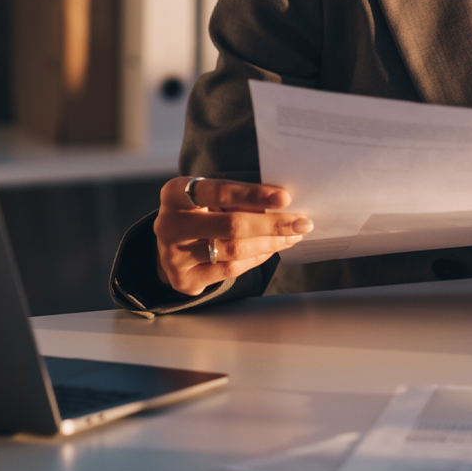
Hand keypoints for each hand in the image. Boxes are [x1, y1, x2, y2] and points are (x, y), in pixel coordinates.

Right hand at [154, 177, 311, 295]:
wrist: (172, 245)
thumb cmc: (202, 212)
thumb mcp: (212, 198)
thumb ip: (239, 199)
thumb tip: (284, 206)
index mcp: (176, 193)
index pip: (220, 191)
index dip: (254, 194)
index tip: (285, 197)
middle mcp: (169, 223)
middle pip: (231, 225)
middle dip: (273, 224)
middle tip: (302, 223)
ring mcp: (173, 255)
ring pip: (234, 250)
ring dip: (270, 243)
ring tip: (293, 236)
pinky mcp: (183, 279)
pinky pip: (230, 270)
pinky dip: (256, 259)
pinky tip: (271, 249)